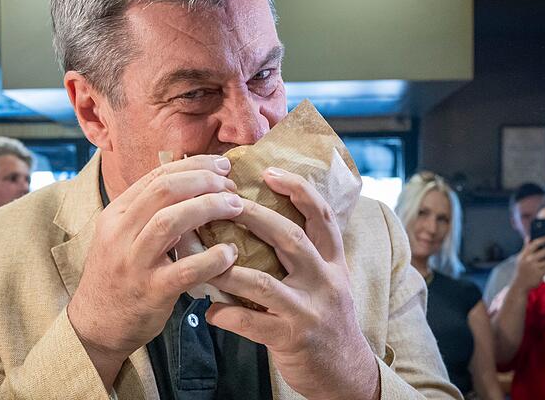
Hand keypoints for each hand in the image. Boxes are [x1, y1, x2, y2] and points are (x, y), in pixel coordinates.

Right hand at [67, 155, 241, 388]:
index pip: (157, 176)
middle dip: (204, 181)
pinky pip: (185, 270)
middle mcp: (120, 233)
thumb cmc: (120, 276)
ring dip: (209, 208)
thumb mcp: (124, 236)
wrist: (96, 325)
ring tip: (236, 208)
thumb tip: (193, 181)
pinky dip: (212, 258)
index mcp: (116, 214)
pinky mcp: (151, 291)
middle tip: (231, 187)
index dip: (194, 166)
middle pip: (164, 190)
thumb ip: (150, 211)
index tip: (221, 168)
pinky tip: (230, 253)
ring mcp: (134, 262)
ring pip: (170, 221)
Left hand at [206, 168, 378, 399]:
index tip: (269, 171)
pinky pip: (252, 323)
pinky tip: (208, 310)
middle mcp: (325, 280)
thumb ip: (303, 254)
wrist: (345, 372)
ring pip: (263, 281)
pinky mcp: (293, 338)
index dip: (298, 190)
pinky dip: (226, 315)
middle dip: (253, 216)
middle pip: (290, 237)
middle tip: (222, 203)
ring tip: (200, 260)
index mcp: (332, 262)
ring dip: (226, 269)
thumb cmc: (325, 319)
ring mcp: (310, 310)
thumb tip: (258, 220)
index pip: (322, 216)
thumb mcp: (327, 281)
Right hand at [511, 236, 544, 293]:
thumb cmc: (523, 270)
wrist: (520, 284)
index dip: (543, 239)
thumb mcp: (521, 259)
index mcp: (524, 254)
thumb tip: (529, 238)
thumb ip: (525, 248)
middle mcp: (528, 260)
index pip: (534, 243)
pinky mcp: (539, 274)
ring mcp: (534, 267)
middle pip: (544, 251)